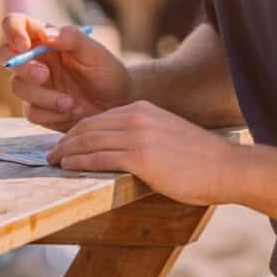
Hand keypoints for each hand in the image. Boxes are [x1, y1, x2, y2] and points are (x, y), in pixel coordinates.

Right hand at [2, 14, 133, 132]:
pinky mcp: (37, 108)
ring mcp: (33, 85)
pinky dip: (52, 113)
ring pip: (18, 87)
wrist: (117, 104)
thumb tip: (45, 34)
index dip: (12, 31)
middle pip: (5, 56)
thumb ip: (71, 38)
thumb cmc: (106, 72)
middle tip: (44, 76)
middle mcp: (34, 60)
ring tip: (73, 102)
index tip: (24, 45)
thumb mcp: (94, 52)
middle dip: (22, 67)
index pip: (15, 24)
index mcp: (44, 39)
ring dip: (45, 96)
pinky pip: (31, 112)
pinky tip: (72, 111)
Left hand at [46, 101, 246, 206]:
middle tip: (50, 155)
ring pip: (89, 141)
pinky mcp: (140, 157)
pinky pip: (98, 158)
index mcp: (142, 109)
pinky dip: (79, 162)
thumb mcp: (166, 136)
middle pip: (88, 126)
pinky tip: (67, 167)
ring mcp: (137, 136)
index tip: (63, 144)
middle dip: (65, 141)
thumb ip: (143, 136)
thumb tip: (120, 151)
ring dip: (66, 152)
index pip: (98, 118)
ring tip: (52, 162)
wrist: (227, 167)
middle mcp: (137, 117)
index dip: (76, 131)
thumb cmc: (201, 160)